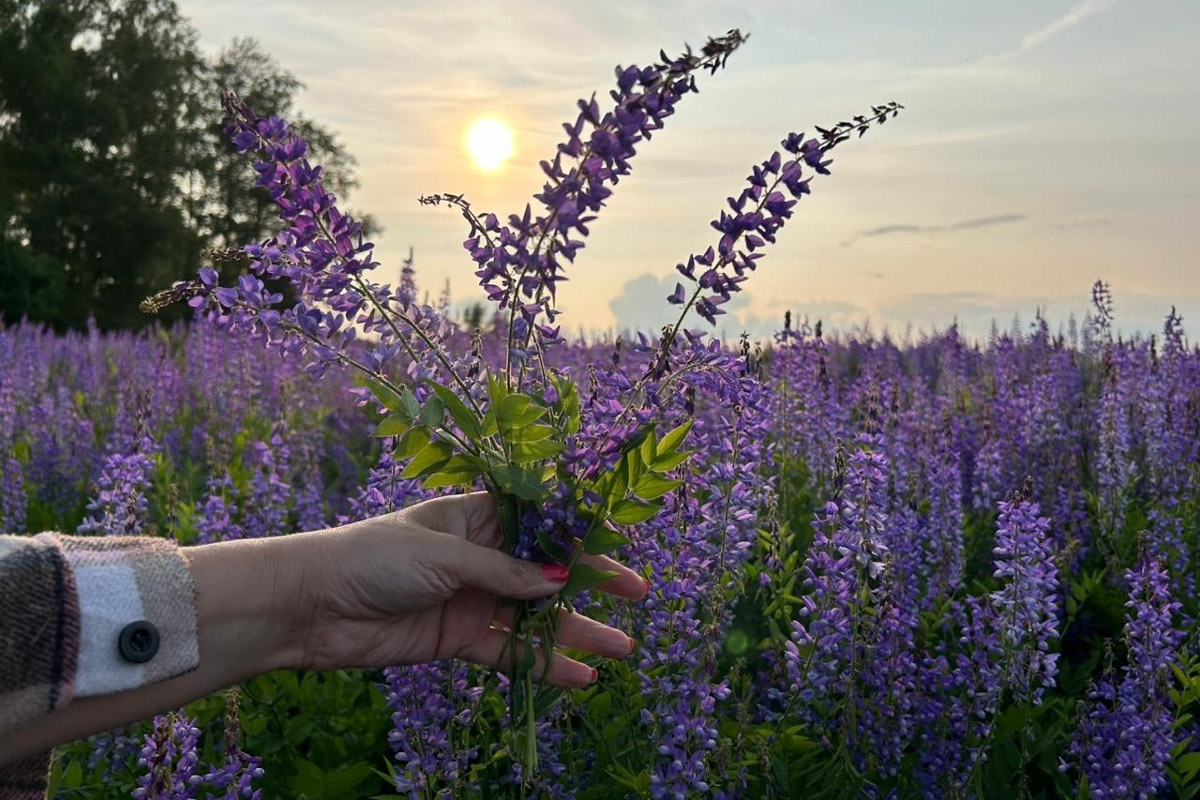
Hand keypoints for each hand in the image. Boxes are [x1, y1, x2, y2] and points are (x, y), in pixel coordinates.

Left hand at [288, 493, 647, 687]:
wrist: (313, 607)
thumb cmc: (373, 557)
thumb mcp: (445, 554)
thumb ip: (505, 572)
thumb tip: (561, 582)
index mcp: (476, 516)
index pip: (540, 521)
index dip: (580, 531)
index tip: (621, 541)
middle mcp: (481, 556)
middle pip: (547, 570)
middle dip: (592, 582)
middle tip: (638, 594)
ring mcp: (473, 599)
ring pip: (537, 616)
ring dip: (578, 631)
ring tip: (623, 647)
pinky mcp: (459, 640)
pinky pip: (511, 653)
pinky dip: (544, 666)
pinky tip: (580, 677)